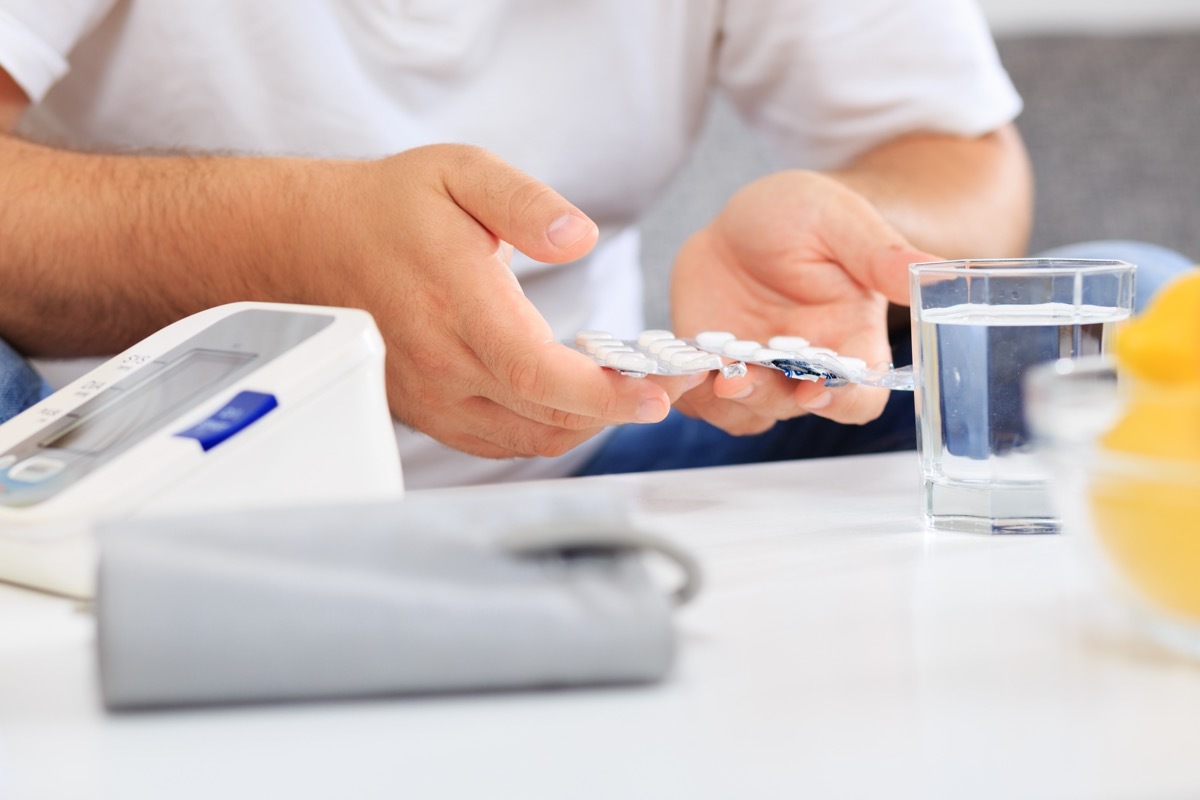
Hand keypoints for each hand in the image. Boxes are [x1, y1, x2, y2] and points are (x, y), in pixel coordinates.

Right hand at [318, 144, 676, 457]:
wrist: (317, 244)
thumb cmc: (392, 208)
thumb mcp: (461, 172)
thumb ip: (525, 202)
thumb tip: (579, 238)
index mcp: (455, 301)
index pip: (536, 369)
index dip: (601, 394)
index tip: (655, 396)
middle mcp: (441, 361)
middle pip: (545, 412)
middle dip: (618, 407)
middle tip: (670, 385)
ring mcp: (432, 396)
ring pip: (528, 436)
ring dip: (587, 423)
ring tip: (631, 392)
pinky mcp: (429, 413)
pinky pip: (501, 441)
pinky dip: (549, 431)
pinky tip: (575, 404)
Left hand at [669, 170, 937, 433]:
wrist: (747, 221)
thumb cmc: (807, 216)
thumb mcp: (843, 224)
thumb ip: (884, 257)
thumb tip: (943, 275)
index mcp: (850, 343)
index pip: (860, 396)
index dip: (842, 401)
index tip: (816, 389)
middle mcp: (804, 369)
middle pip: (793, 409)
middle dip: (765, 395)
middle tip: (737, 375)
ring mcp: (756, 371)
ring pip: (744, 412)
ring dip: (722, 399)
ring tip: (703, 368)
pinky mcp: (711, 367)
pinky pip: (697, 397)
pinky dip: (682, 389)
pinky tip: (668, 368)